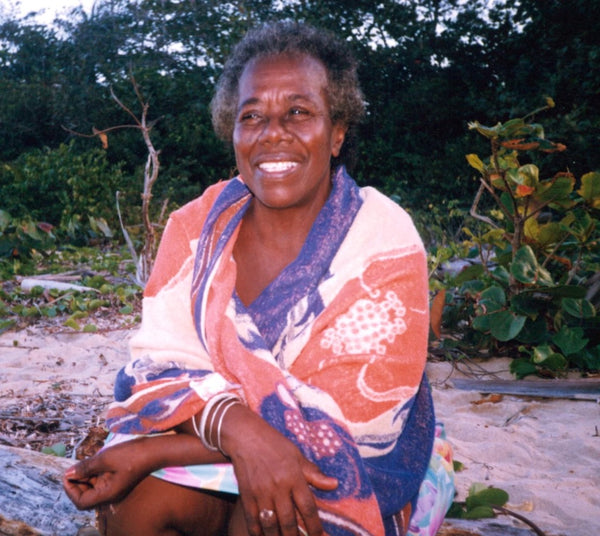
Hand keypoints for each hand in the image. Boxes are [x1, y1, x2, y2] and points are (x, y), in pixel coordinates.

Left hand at [63, 439, 152, 509]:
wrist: (154, 450)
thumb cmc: (131, 455)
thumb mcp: (106, 458)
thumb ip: (86, 467)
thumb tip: (69, 473)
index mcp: (107, 494)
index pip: (81, 501)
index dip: (71, 490)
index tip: (67, 474)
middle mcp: (110, 493)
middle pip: (86, 495)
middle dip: (76, 483)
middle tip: (72, 468)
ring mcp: (114, 486)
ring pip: (93, 486)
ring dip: (85, 476)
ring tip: (82, 462)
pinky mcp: (117, 478)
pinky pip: (101, 479)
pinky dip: (94, 472)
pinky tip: (93, 461)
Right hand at [221, 406, 337, 535]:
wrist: (246, 436)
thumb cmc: (275, 444)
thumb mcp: (297, 455)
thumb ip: (314, 473)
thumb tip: (334, 485)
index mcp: (294, 476)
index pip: (308, 507)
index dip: (315, 526)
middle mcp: (278, 487)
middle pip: (289, 521)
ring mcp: (261, 492)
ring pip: (271, 524)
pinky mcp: (246, 495)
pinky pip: (252, 520)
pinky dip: (257, 532)